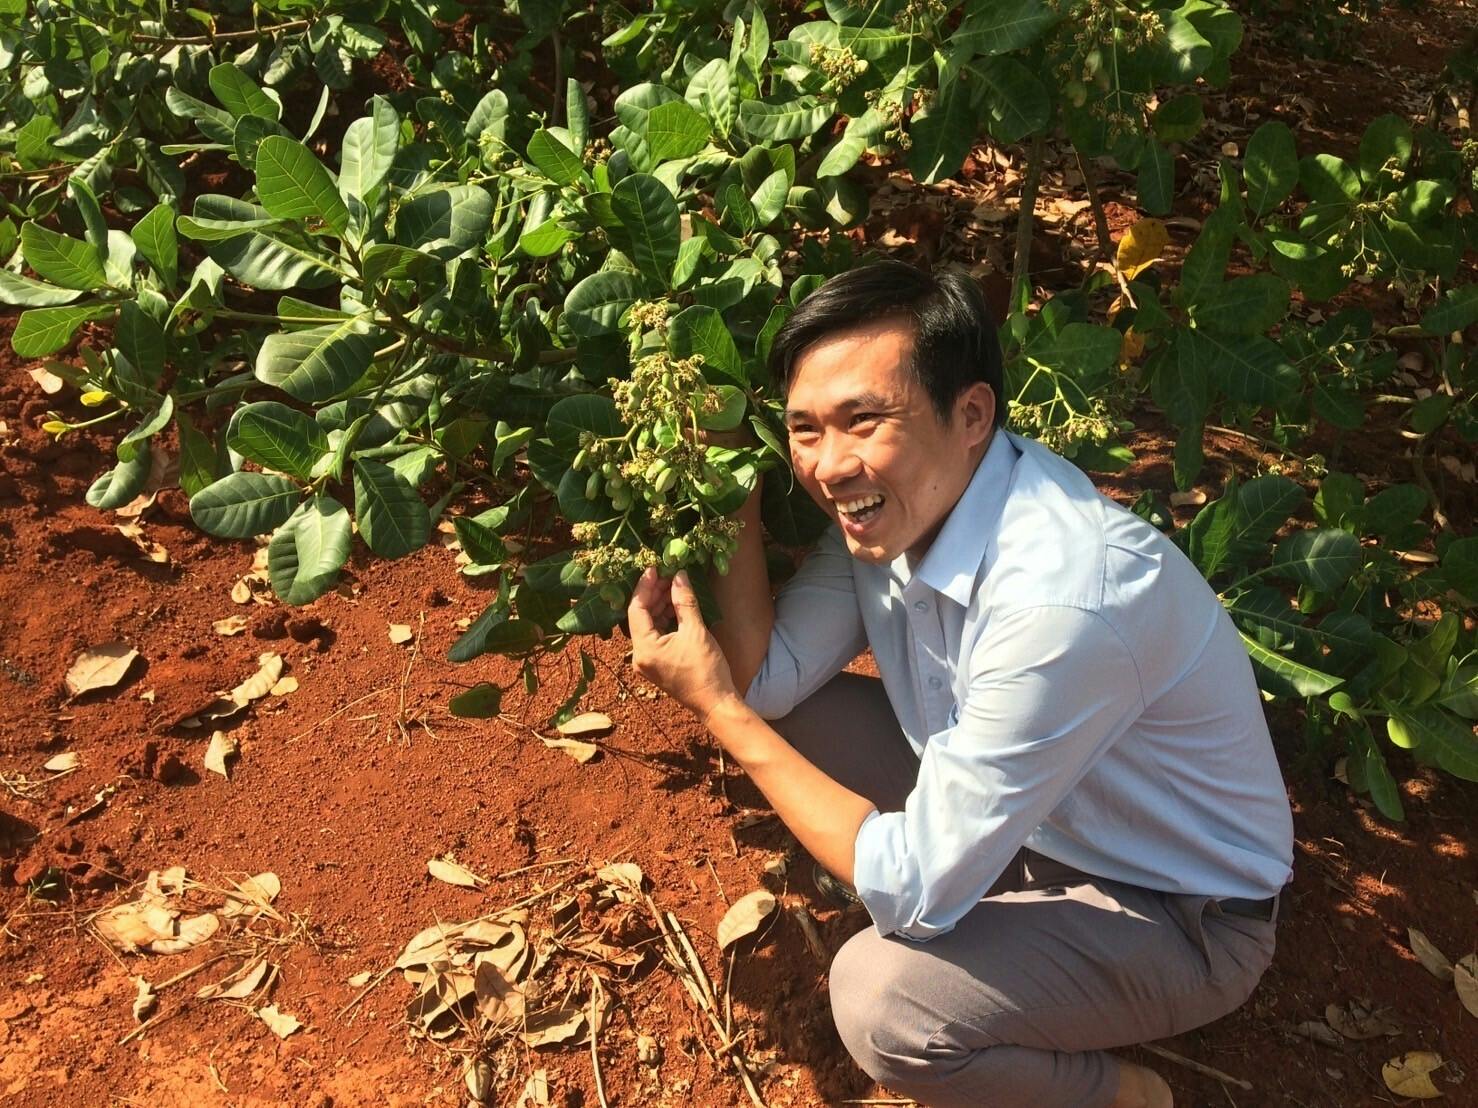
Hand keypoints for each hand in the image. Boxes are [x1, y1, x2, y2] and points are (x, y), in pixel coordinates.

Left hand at [627, 567, 736, 723]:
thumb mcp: (696, 631)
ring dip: (659, 605)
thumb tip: (679, 575)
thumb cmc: (706, 669)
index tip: (654, 568)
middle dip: (653, 594)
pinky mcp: (658, 664)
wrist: (716, 703)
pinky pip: (655, 635)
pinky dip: (664, 619)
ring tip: (674, 588)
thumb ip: (684, 601)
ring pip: (647, 625)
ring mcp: (648, 661)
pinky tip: (676, 606)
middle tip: (667, 575)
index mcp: (644, 649)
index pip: (636, 610)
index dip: (644, 586)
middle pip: (639, 617)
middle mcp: (640, 656)